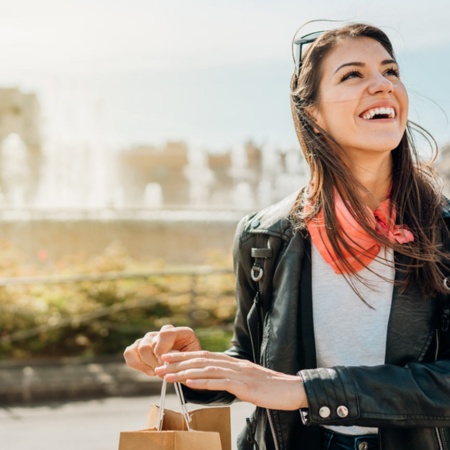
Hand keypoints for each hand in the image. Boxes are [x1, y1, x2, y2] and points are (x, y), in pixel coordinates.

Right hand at [123, 325, 200, 375]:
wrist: (188, 367)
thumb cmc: (190, 364)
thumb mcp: (192, 362)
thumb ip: (179, 360)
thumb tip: (163, 365)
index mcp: (179, 332)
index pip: (165, 333)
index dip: (163, 350)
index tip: (166, 363)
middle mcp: (162, 332)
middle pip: (150, 343)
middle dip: (155, 362)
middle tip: (163, 370)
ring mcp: (149, 338)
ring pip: (141, 348)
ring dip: (148, 364)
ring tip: (157, 371)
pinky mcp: (139, 347)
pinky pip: (129, 352)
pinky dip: (137, 364)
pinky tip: (150, 371)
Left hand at [155, 351, 307, 409]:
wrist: (291, 390)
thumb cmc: (270, 388)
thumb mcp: (247, 381)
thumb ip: (232, 378)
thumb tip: (215, 380)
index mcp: (233, 363)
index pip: (204, 356)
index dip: (184, 356)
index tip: (167, 358)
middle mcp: (233, 364)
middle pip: (201, 360)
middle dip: (178, 362)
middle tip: (159, 363)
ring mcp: (239, 374)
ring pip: (207, 369)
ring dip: (184, 372)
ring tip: (167, 375)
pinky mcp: (244, 385)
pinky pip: (220, 382)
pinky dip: (203, 381)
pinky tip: (189, 382)